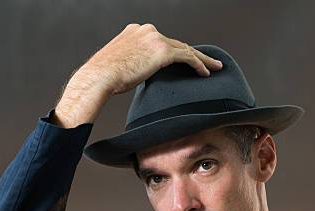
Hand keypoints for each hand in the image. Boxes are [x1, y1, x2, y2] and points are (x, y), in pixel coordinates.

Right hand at [52, 24, 222, 127]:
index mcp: (135, 31)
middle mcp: (147, 31)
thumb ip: (130, 63)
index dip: (175, 51)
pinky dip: (198, 64)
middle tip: (208, 61)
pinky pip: (187, 57)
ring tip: (214, 67)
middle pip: (176, 42)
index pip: (161, 41)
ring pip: (186, 48)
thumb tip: (134, 74)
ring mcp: (155, 39)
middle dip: (194, 53)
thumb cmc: (104, 75)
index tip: (184, 59)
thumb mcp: (118, 63)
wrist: (100, 75)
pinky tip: (205, 72)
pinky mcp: (162, 51)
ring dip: (202, 59)